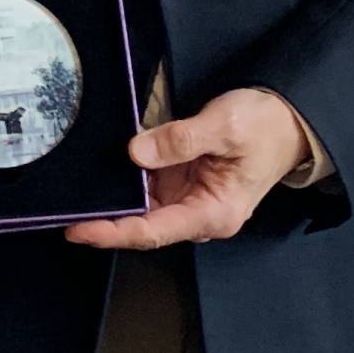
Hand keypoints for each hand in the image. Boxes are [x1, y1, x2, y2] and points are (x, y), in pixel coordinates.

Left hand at [66, 88, 308, 249]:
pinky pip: (150, 189)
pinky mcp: (185, 184)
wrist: (289, 120)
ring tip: (76, 192)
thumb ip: (180, 140)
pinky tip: (105, 173)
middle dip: (104, 220)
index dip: (112, 232)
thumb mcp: (224, 125)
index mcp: (213, 212)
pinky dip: (128, 181)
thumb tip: (136, 152)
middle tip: (64, 209)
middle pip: (143, 225)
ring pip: (143, 208)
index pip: (152, 232)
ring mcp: (191, 200)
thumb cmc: (265, 126)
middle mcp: (200, 214)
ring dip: (114, 200)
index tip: (78, 229)